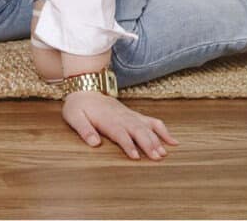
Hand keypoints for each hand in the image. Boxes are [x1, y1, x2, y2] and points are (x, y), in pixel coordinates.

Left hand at [62, 91, 178, 159]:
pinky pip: (151, 121)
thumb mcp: (73, 116)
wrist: (85, 88)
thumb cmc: (78, 106)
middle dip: (147, 143)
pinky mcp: (134, 115)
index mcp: (106, 119)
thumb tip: (94, 143)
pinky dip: (163, 130)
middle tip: (157, 157)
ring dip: (156, 139)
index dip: (127, 144)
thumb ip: (83, 129)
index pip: (119, 132)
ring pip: (146, 126)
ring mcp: (129, 115)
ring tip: (165, 153)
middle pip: (136, 130)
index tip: (135, 156)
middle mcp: (121, 117)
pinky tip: (173, 141)